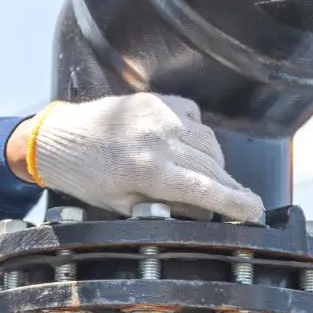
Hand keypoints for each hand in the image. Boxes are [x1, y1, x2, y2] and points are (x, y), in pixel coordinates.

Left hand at [12, 94, 264, 221]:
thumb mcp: (123, 206)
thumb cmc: (86, 178)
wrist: (57, 139)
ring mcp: (159, 115)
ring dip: (215, 162)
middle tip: (243, 201)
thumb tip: (204, 212)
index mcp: (148, 171)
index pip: (206, 190)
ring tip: (209, 178)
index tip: (255, 212)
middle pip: (214, 167)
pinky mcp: (156, 100)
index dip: (236, 203)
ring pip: (209, 141)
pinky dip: (198, 134)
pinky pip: (194, 117)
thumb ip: (166, 207)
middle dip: (231, 186)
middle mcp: (158, 140)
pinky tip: (188, 148)